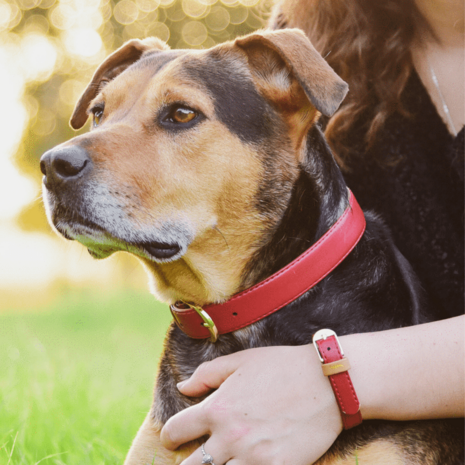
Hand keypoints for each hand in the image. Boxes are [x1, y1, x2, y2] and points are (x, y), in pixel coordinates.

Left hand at [160, 345, 341, 464]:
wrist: (326, 382)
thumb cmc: (281, 367)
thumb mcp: (240, 361)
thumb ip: (206, 374)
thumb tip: (182, 387)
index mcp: (217, 409)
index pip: (174, 431)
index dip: (169, 436)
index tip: (174, 438)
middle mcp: (229, 437)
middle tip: (195, 459)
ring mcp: (253, 457)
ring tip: (222, 461)